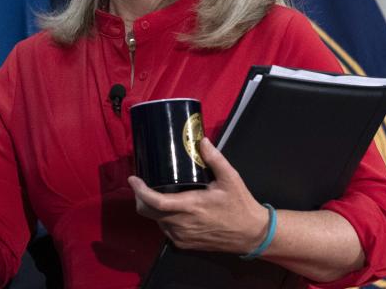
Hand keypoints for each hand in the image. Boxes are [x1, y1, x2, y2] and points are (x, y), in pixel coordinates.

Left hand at [128, 137, 269, 253]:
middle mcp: (181, 224)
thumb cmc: (240, 205)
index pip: (156, 201)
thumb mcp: (231, 179)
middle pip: (148, 212)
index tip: (133, 179)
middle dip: (140, 197)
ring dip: (153, 208)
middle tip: (142, 183)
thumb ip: (215, 159)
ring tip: (160, 192)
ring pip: (156, 221)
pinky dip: (163, 218)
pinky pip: (165, 229)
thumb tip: (201, 141)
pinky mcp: (184, 244)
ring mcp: (181, 236)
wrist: (252, 235)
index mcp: (190, 206)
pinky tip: (172, 207)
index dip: (141, 191)